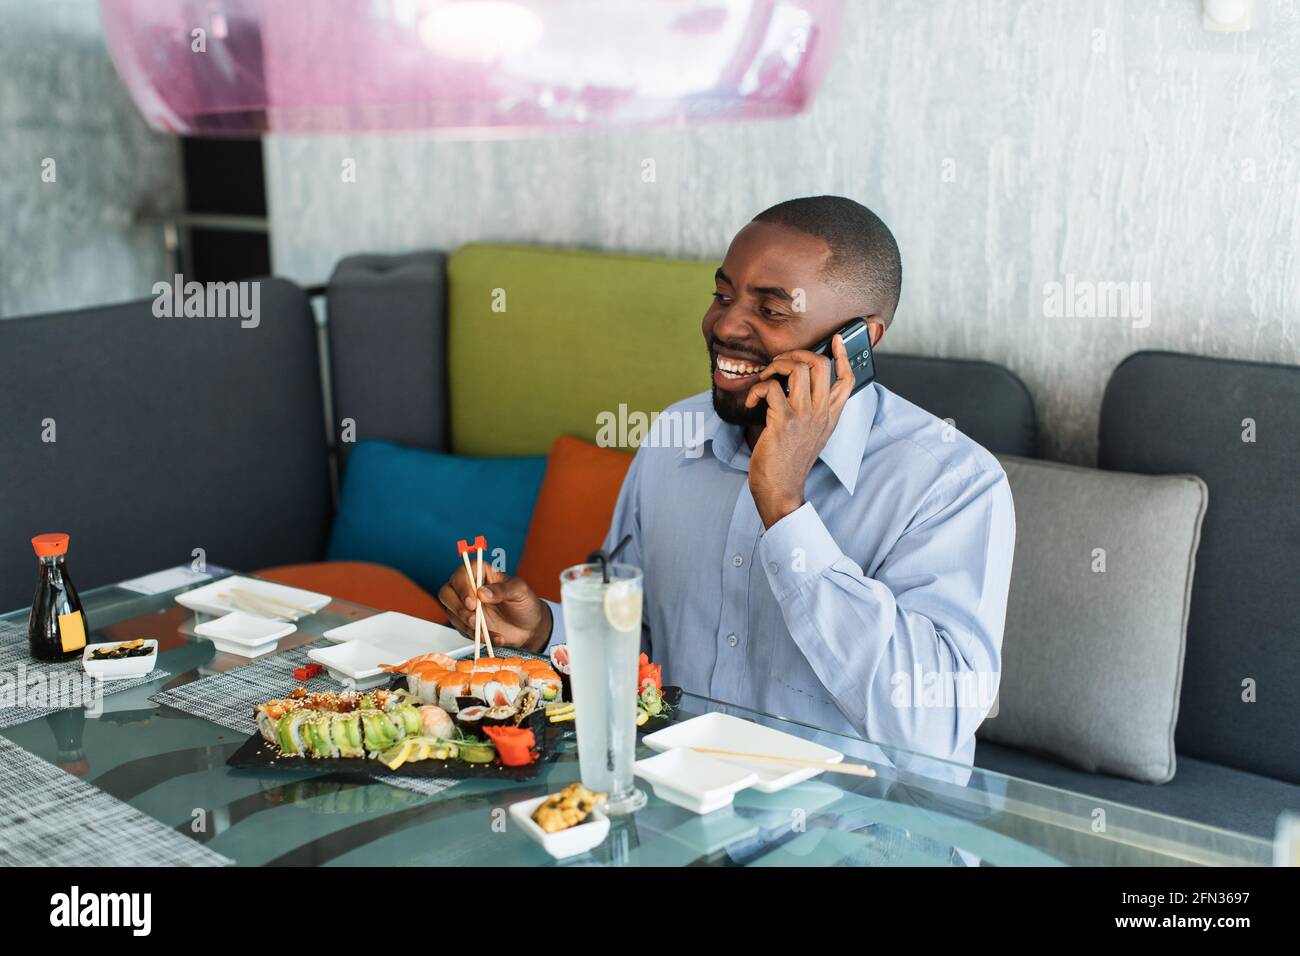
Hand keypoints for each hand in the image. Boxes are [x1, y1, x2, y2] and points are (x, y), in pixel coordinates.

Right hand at [438, 566, 551, 652]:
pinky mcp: (466, 623)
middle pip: (447, 592)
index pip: (463, 572)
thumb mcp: (520, 591)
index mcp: (482, 573)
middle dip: (458, 608)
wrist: (529, 628)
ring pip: (451, 613)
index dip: (463, 586)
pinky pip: (461, 629)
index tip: (472, 602)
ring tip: (487, 631)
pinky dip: (475, 636)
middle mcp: (469, 588)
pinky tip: (492, 637)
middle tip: (474, 618)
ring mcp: (465, 606)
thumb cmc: (525, 604)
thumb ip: (503, 589)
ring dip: (467, 625)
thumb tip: (483, 592)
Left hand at [744, 333, 854, 527]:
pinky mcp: (783, 421)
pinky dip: (756, 390)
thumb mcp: (810, 435)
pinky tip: (752, 403)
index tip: (835, 340)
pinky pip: (770, 388)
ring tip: (765, 379)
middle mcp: (821, 413)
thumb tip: (796, 387)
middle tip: (780, 362)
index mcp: (830, 416)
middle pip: (821, 364)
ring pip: (798, 369)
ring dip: (775, 366)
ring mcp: (804, 416)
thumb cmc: (790, 462)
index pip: (847, 380)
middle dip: (796, 353)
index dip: (843, 355)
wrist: (781, 489)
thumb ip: (812, 412)